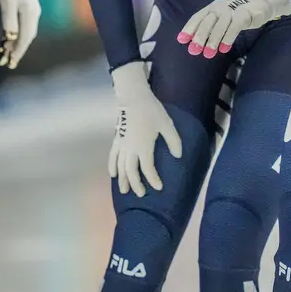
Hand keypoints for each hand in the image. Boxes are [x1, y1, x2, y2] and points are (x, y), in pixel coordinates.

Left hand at [0, 0, 39, 68]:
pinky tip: (10, 37)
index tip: (11, 63)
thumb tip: (12, 38)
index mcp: (30, 14)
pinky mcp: (28, 6)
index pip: (25, 38)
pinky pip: (25, 26)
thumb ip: (10, 21)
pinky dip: (18, 35)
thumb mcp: (7, 2)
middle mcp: (34, 14)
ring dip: (18, 43)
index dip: (18, 52)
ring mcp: (33, 10)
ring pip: (26, 32)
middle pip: (28, 37)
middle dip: (18, 50)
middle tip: (8, 62)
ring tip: (7, 53)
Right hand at [108, 62, 182, 196]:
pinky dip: (112, 166)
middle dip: (136, 184)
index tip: (159, 187)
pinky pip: (112, 156)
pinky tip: (112, 174)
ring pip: (120, 167)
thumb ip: (173, 141)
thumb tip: (178, 156)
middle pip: (131, 172)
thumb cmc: (151, 110)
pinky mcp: (117, 139)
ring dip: (123, 179)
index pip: (148, 169)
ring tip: (125, 190)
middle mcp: (131, 149)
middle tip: (140, 194)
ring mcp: (122, 144)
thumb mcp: (167, 124)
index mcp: (144, 147)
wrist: (133, 97)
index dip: (153, 180)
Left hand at [178, 0, 290, 57]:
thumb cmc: (236, 14)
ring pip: (219, 25)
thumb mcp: (221, 19)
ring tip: (208, 53)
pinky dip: (228, 38)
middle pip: (206, 22)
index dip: (189, 28)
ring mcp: (231, 9)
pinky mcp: (244, 14)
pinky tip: (224, 48)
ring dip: (213, 40)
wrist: (259, 4)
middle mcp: (219, 7)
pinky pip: (234, 26)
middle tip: (194, 50)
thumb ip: (210, 28)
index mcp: (211, 8)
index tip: (181, 40)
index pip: (197, 17)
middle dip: (199, 36)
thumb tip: (196, 43)